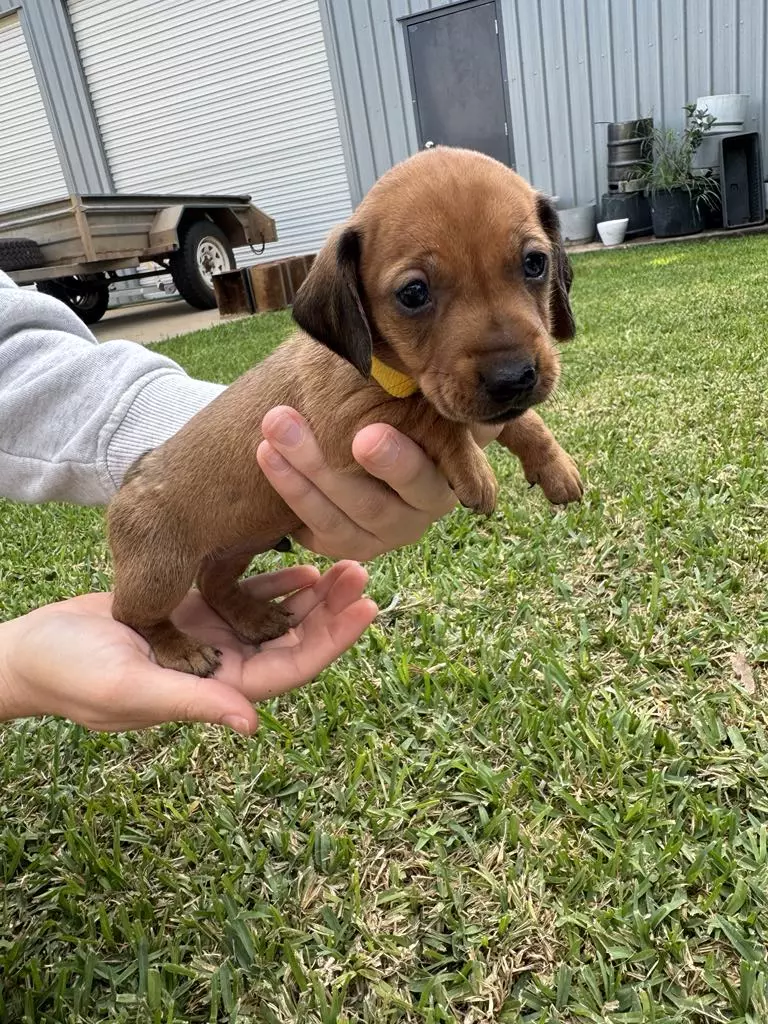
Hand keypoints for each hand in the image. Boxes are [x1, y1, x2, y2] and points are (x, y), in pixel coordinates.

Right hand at [0, 562, 376, 733]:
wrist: (33, 649)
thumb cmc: (73, 675)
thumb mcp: (131, 690)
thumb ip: (192, 702)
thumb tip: (253, 724)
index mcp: (216, 690)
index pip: (290, 668)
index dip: (331, 640)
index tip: (366, 607)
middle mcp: (222, 665)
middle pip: (293, 639)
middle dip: (331, 610)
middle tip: (363, 570)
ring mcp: (211, 637)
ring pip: (275, 616)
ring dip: (311, 594)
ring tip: (345, 561)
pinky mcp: (195, 610)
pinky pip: (245, 595)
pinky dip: (275, 582)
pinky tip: (302, 561)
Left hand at [257, 406, 502, 559]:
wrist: (368, 424)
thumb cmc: (404, 405)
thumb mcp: (424, 398)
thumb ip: (435, 398)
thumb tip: (472, 399)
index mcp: (447, 480)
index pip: (426, 476)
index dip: (397, 462)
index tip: (364, 435)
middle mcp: (418, 516)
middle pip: (374, 505)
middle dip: (328, 467)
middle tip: (287, 425)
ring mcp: (380, 537)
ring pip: (337, 517)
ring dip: (298, 471)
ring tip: (272, 424)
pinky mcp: (345, 545)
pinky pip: (314, 527)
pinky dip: (289, 489)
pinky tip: (265, 453)